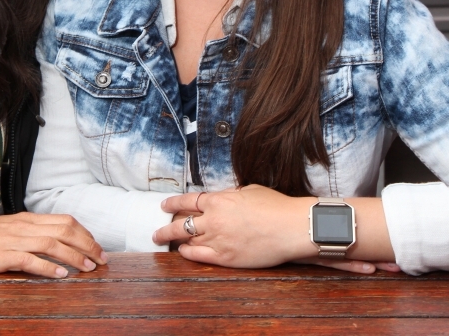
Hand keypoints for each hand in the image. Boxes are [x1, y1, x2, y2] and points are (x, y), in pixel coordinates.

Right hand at [0, 212, 107, 278]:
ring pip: (51, 243)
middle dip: (87, 245)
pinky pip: (28, 259)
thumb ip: (30, 233)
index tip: (98, 248)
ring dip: (74, 256)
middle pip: (64, 229)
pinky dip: (47, 267)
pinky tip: (60, 275)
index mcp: (26, 219)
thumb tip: (54, 243)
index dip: (85, 234)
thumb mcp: (8, 229)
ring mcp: (12, 240)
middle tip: (102, 259)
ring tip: (88, 268)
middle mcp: (23, 226)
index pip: (65, 221)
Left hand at [152, 185, 398, 273]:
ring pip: (186, 240)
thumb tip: (222, 198)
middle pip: (180, 223)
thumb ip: (230, 195)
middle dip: (165, 227)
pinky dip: (187, 254)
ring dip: (174, 241)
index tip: (164, 205)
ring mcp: (217, 239)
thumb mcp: (249, 190)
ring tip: (165, 242)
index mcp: (218, 200)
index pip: (187, 201)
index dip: (172, 203)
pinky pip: (198, 256)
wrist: (291, 226)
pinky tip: (182, 253)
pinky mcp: (225, 257)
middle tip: (157, 231)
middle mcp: (213, 219)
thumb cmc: (275, 206)